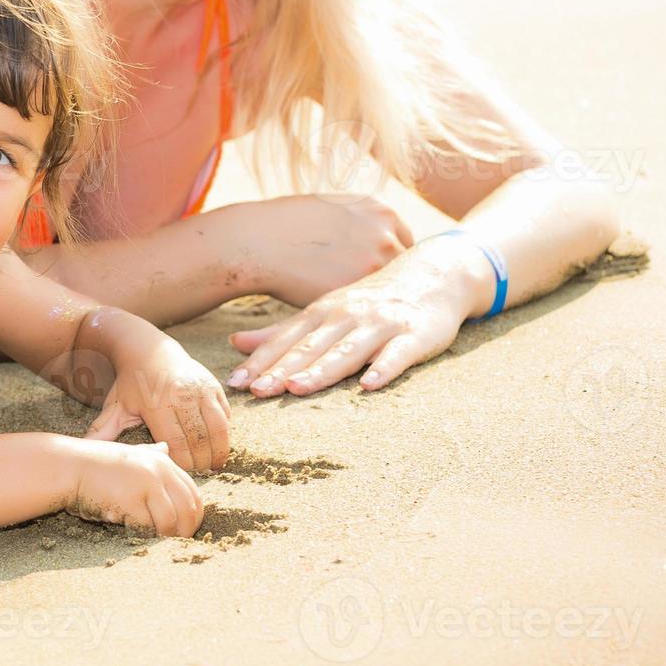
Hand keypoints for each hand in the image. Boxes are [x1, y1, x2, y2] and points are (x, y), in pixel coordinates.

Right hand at [67, 439, 203, 536]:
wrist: (66, 467)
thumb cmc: (94, 464)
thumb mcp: (127, 453)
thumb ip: (149, 454)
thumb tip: (166, 448)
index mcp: (161, 461)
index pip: (193, 494)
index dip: (193, 517)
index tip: (183, 531)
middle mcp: (158, 470)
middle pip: (188, 509)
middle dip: (184, 531)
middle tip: (175, 545)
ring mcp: (145, 484)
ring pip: (171, 521)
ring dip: (163, 537)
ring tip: (152, 542)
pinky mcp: (130, 500)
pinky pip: (146, 527)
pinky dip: (143, 535)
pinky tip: (133, 534)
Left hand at [84, 335, 231, 473]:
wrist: (147, 349)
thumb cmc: (129, 384)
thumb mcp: (114, 407)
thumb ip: (102, 433)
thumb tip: (85, 460)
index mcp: (158, 405)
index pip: (176, 445)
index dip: (181, 465)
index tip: (179, 474)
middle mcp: (183, 395)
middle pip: (199, 441)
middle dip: (201, 463)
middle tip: (200, 476)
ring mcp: (201, 389)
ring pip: (218, 429)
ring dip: (217, 451)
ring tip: (213, 465)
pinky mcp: (214, 385)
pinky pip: (225, 416)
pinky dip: (224, 433)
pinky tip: (217, 445)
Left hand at [226, 237, 478, 396]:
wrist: (431, 273)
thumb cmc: (370, 300)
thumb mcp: (324, 310)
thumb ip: (282, 331)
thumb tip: (235, 344)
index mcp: (322, 311)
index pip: (286, 339)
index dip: (260, 361)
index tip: (234, 383)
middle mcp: (348, 315)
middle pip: (311, 346)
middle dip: (282, 369)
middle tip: (256, 392)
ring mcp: (381, 324)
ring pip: (348, 350)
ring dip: (322, 369)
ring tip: (296, 388)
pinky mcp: (414, 335)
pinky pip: (398, 354)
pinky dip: (384, 369)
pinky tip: (369, 385)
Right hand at [249, 195, 414, 306]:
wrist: (257, 242)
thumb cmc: (284, 224)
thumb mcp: (331, 209)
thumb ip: (358, 223)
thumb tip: (365, 239)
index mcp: (380, 211)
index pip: (403, 241)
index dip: (389, 259)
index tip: (377, 273)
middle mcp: (386, 233)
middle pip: (403, 266)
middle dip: (391, 281)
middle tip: (379, 297)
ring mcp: (377, 262)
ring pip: (390, 291)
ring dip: (381, 301)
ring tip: (368, 312)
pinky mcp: (361, 291)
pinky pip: (371, 308)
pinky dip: (364, 315)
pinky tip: (350, 317)